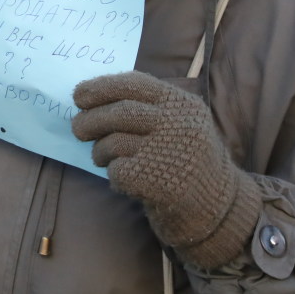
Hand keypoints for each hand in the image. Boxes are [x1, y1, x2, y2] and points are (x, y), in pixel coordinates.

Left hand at [72, 71, 260, 269]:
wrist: (217, 211)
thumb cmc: (187, 162)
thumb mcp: (180, 124)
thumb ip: (148, 108)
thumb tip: (91, 97)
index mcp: (183, 104)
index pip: (135, 83)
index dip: (101, 86)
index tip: (78, 95)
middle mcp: (179, 123)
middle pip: (120, 112)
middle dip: (90, 119)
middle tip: (77, 129)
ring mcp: (169, 152)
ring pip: (114, 142)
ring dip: (100, 151)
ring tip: (104, 158)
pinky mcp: (158, 181)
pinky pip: (118, 170)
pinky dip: (113, 175)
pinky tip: (124, 180)